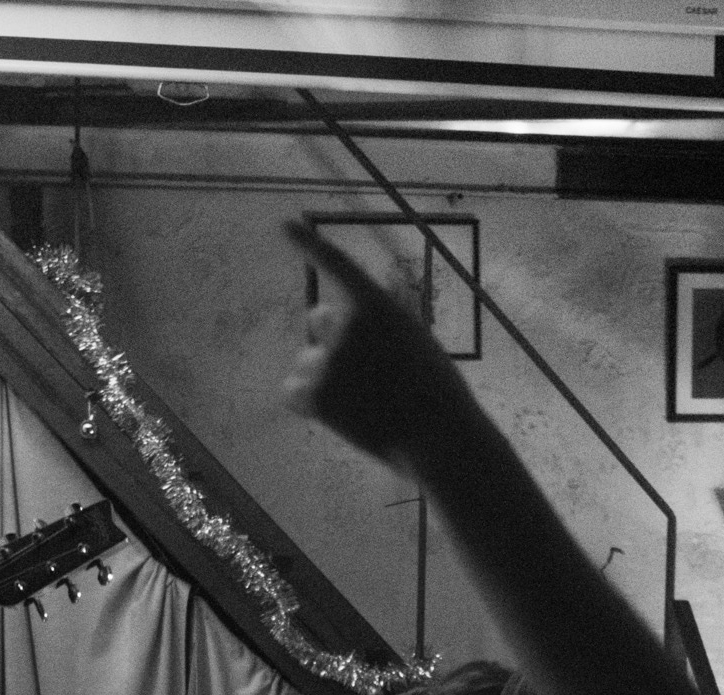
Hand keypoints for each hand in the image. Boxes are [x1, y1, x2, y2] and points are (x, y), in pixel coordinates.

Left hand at [283, 221, 479, 473]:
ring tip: (363, 401)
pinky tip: (339, 414)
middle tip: (371, 372)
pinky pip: (292, 392)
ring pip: (306, 361)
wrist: (440, 438)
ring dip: (325, 376)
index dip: (308, 243)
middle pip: (318, 320)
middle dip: (334, 339)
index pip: (337, 265)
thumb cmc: (435, 392)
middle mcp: (347, 326)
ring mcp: (329, 362)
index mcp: (377, 305)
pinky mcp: (316, 398)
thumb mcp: (415, 339)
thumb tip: (325, 315)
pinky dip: (307, 402)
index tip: (283, 226)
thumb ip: (377, 321)